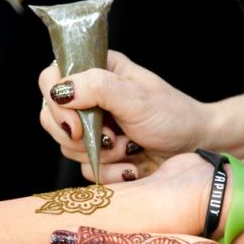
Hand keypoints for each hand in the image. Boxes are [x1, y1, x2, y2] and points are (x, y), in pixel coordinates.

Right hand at [39, 50, 210, 181]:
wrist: (193, 147)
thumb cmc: (172, 115)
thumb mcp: (138, 97)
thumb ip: (98, 87)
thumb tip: (60, 90)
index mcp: (97, 72)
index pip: (51, 79)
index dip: (56, 103)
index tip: (77, 125)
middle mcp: (89, 99)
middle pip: (51, 118)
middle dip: (80, 137)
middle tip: (110, 138)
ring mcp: (92, 128)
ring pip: (67, 147)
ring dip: (100, 155)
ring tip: (128, 148)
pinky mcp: (99, 154)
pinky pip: (85, 168)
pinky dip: (109, 171)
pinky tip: (131, 165)